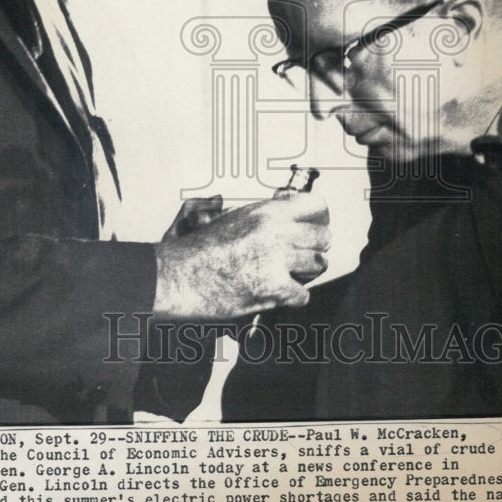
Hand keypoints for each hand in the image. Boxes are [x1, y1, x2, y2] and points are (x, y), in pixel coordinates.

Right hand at [153, 190, 329, 320]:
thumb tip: (286, 214)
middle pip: (323, 236)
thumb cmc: (198, 250)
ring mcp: (276, 260)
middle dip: (315, 246)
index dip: (317, 216)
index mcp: (265, 212)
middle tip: (303, 253)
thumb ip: (263, 217)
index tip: (315, 223)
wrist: (178, 276)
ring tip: (290, 273)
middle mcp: (275, 232)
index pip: (315, 204)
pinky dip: (294, 297)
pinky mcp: (274, 289)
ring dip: (306, 272)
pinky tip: (281, 293)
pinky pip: (303, 294)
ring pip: (318, 264)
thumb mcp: (233, 219)